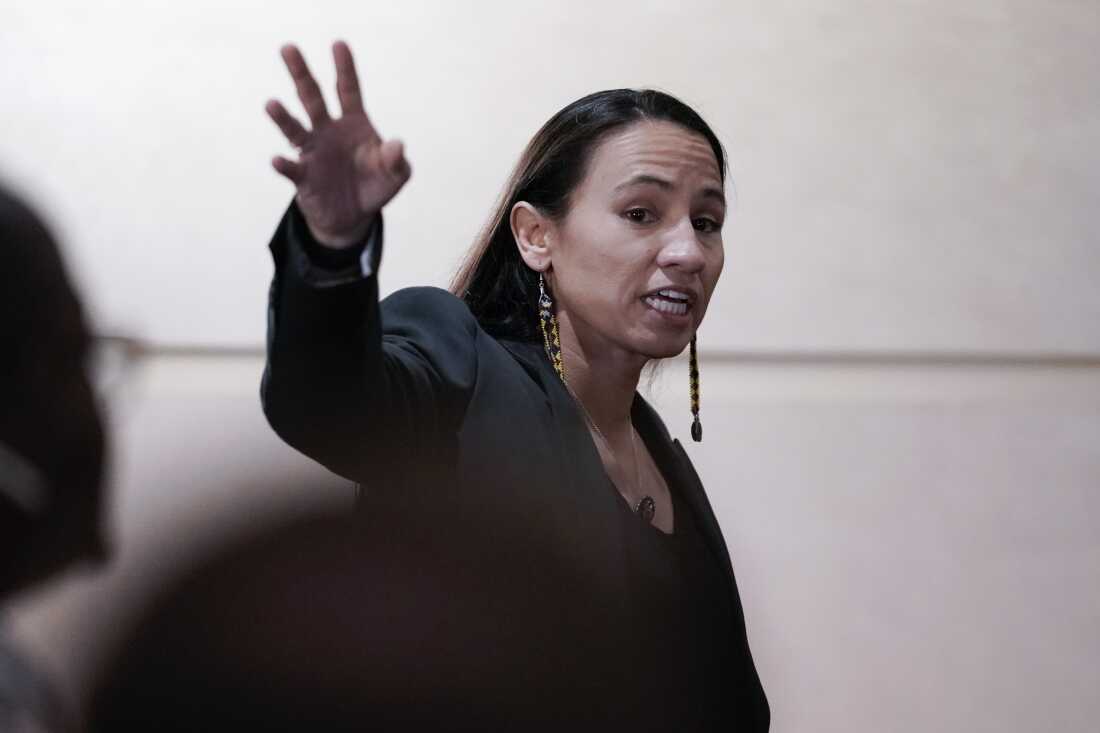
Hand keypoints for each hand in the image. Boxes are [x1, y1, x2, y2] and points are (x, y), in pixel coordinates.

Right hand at [266, 41, 410, 248]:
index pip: (347, 90)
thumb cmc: (375, 186)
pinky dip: (284, 165)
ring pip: (295, 129)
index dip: (344, 69)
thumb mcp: (396, 175)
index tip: (339, 44)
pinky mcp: (303, 177)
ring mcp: (313, 152)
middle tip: (288, 48)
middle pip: (312, 98)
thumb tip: (397, 146)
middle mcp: (328, 131)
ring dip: (283, 117)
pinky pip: (292, 168)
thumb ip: (397, 160)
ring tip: (271, 104)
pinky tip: (278, 161)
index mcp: (354, 124)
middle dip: (301, 74)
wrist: (354, 216)